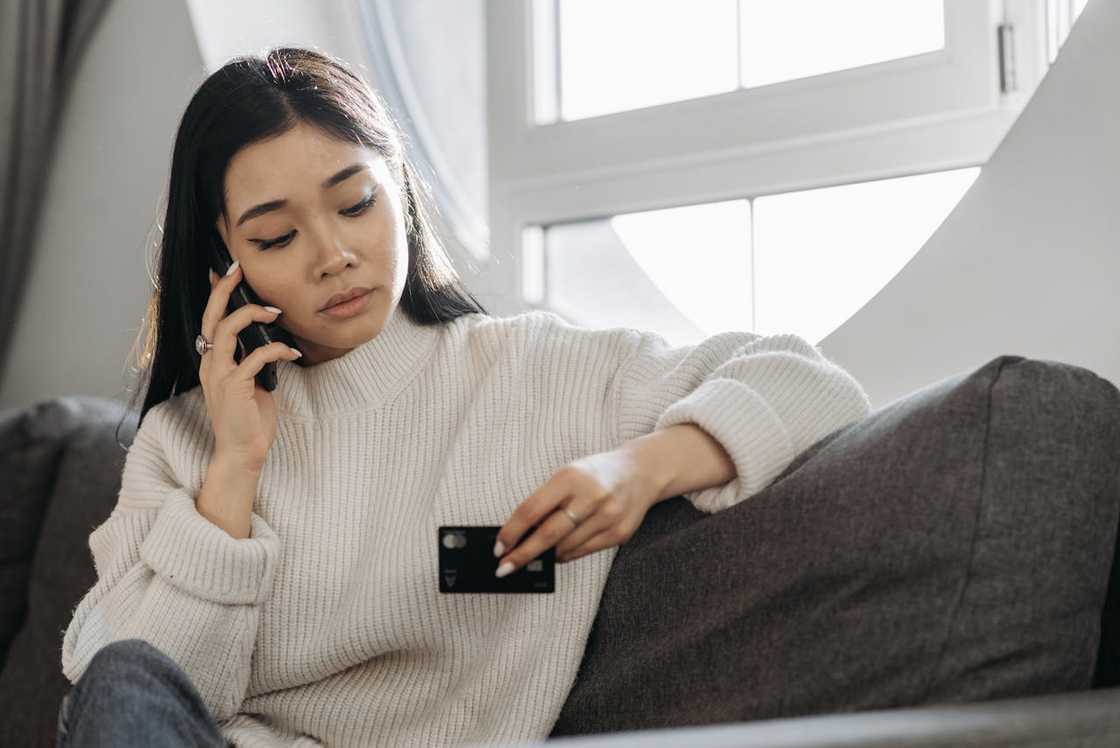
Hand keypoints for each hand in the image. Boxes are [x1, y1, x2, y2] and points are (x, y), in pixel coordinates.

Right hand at [201, 262, 301, 470]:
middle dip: (224, 290)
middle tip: (238, 269)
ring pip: (227, 330)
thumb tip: (270, 339)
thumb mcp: (252, 383)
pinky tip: (293, 352)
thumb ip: (254, 360)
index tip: (228, 272)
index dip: (217, 295)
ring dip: (252, 316)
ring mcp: (219, 375)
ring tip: (276, 312)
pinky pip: (255, 356)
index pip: (210, 320)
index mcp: (212, 362)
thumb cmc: (250, 419)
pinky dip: (276, 349)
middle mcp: (210, 364)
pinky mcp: (233, 386)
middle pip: (211, 316)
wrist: (243, 452)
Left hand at [493, 447, 667, 575]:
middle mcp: (591, 497)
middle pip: (547, 534)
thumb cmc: (596, 474)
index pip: (532, 510)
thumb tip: (519, 535)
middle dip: (522, 555)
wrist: (641, 472)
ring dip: (545, 556)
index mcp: (571, 477)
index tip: (499, 547)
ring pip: (565, 548)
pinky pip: (583, 552)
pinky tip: (558, 553)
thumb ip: (545, 501)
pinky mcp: (619, 534)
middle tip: (504, 568)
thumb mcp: (568, 475)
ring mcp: (608, 517)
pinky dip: (565, 555)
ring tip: (534, 556)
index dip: (512, 532)